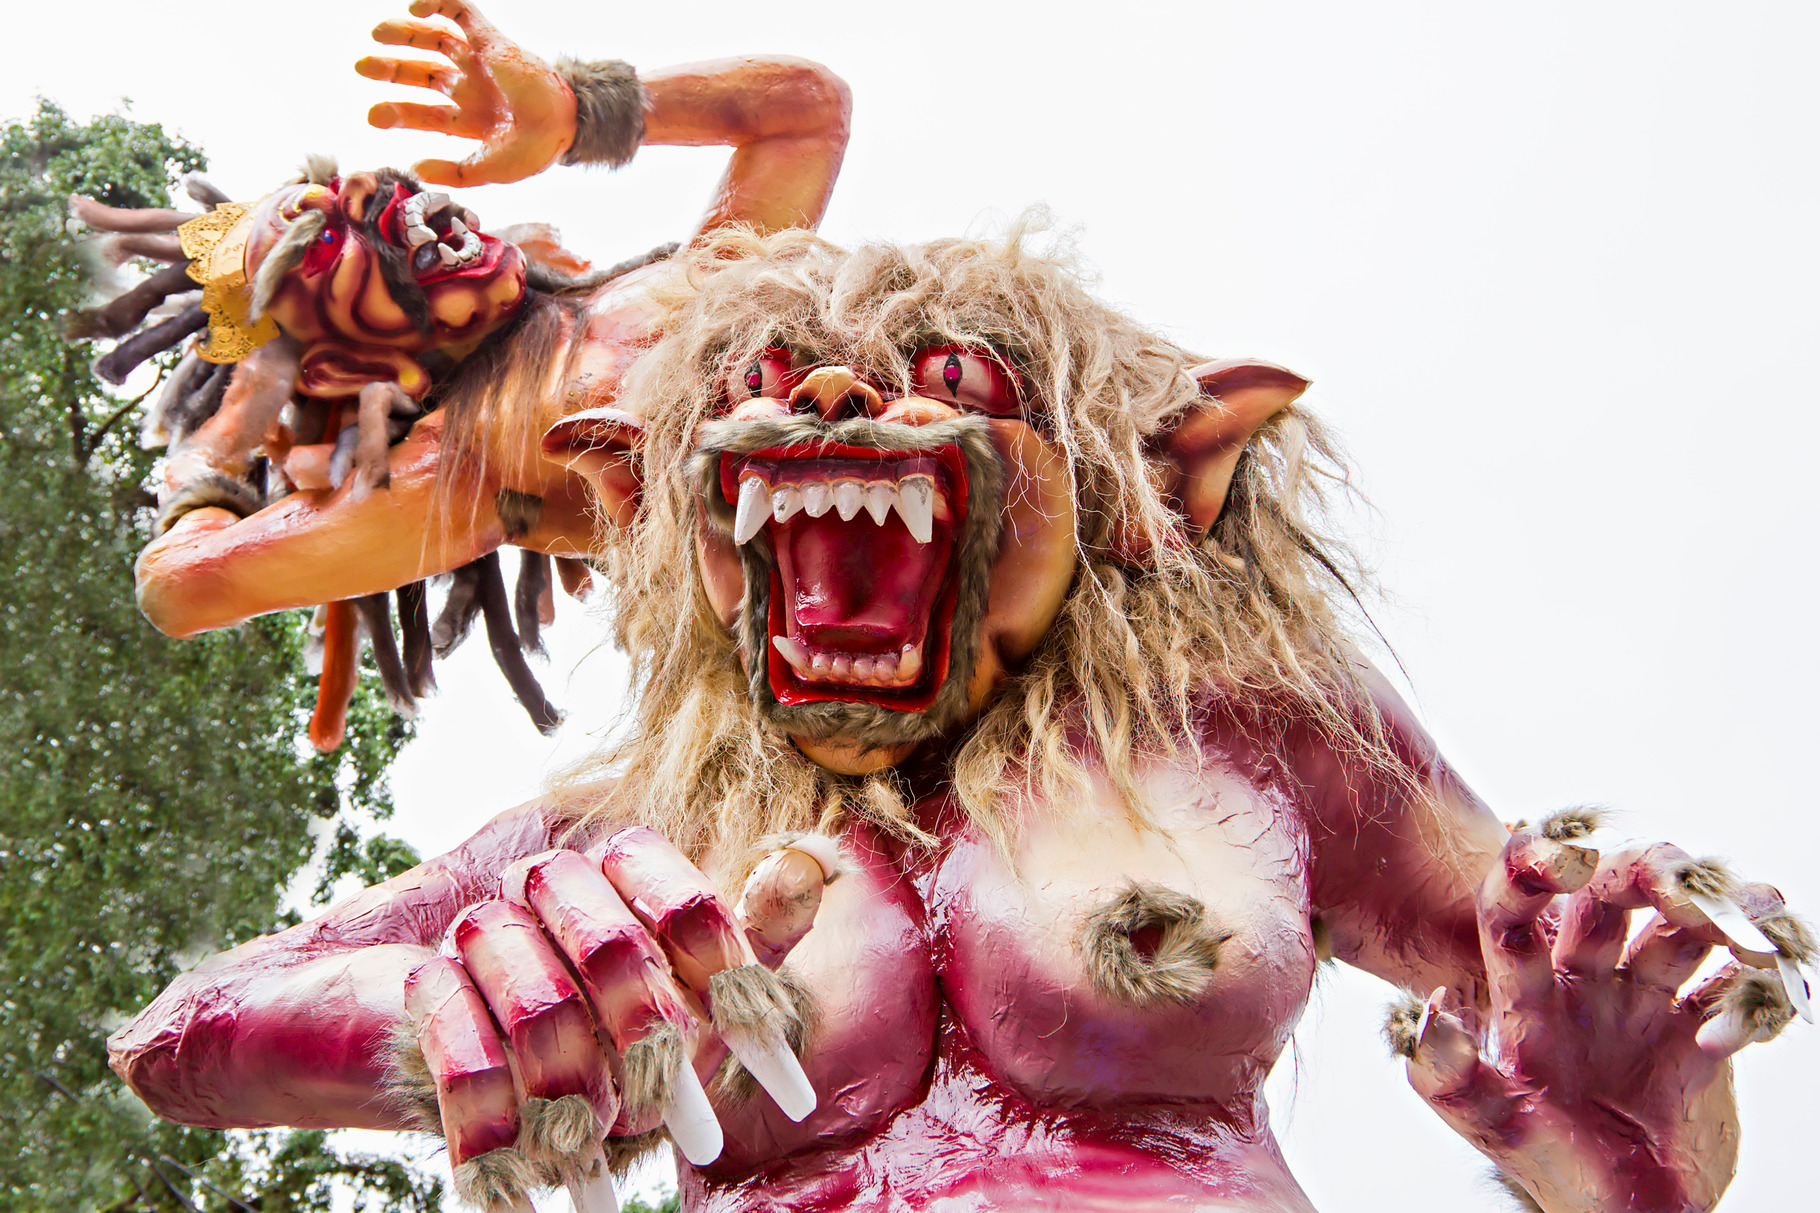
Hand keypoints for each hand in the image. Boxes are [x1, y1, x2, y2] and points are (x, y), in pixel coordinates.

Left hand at [357, 0, 576, 186]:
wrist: (565, 124)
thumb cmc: (534, 150)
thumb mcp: (490, 170)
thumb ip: (453, 173)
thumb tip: (414, 167)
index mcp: (467, 119)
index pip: (423, 111)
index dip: (396, 112)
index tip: (373, 116)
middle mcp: (469, 87)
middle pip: (420, 72)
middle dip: (390, 68)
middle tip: (363, 67)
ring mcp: (479, 61)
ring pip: (433, 38)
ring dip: (404, 33)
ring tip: (377, 34)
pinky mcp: (490, 39)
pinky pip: (460, 12)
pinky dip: (437, 4)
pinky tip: (416, 9)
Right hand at [402, 829, 835, 1211]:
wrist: (408, 1028)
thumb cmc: (572, 1015)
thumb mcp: (670, 990)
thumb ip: (739, 937)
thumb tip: (805, 868)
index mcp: (617, 867)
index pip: (687, 911)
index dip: (737, 993)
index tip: (787, 1092)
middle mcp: (550, 882)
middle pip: (614, 951)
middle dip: (659, 1050)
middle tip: (698, 1136)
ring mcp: (481, 929)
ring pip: (540, 1005)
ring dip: (575, 1092)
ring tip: (601, 1151)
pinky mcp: (419, 983)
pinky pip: (458, 1052)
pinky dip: (491, 1124)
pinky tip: (519, 1188)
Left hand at [1395, 809, 1811, 1212]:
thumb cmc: (1552, 1176)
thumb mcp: (1500, 1131)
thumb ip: (1455, 1079)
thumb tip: (1429, 1014)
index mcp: (1526, 997)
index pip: (1516, 915)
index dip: (1532, 874)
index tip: (1565, 855)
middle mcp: (1583, 985)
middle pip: (1610, 901)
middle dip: (1646, 873)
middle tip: (1685, 875)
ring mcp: (1642, 1005)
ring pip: (1682, 932)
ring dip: (1722, 915)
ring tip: (1759, 915)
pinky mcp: (1696, 1036)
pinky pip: (1731, 995)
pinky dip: (1748, 1000)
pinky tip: (1731, 1036)